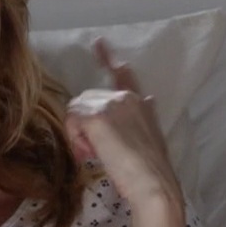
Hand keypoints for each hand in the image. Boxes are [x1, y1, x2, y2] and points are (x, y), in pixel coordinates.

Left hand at [65, 40, 181, 211]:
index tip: (98, 43)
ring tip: (93, 154)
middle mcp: (126, 98)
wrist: (154, 183)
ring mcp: (111, 105)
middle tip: (93, 151)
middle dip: (83, 124)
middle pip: (86, 100)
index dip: (108, 58)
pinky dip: (75, 138)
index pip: (123, 74)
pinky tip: (88, 153)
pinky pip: (72, 121)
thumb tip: (149, 98)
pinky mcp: (97, 117)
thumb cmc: (152, 171)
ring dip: (78, 133)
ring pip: (76, 110)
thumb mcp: (152, 137)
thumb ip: (145, 116)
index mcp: (139, 102)